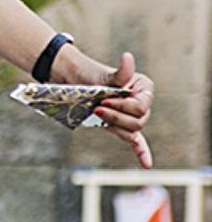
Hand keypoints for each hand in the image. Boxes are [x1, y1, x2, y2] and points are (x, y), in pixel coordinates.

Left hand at [92, 52, 154, 168]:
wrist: (74, 80)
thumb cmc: (90, 75)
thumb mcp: (104, 74)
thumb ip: (120, 73)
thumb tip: (127, 57)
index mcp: (144, 89)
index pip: (141, 107)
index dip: (122, 107)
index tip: (104, 101)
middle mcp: (142, 103)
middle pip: (138, 122)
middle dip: (115, 116)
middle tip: (97, 108)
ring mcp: (132, 116)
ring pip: (132, 131)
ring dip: (114, 125)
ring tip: (98, 114)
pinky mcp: (121, 125)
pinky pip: (136, 141)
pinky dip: (142, 152)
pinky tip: (147, 165)